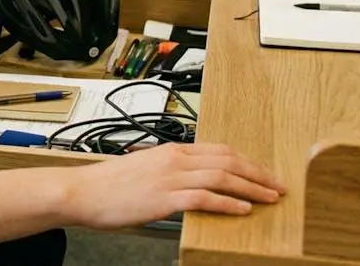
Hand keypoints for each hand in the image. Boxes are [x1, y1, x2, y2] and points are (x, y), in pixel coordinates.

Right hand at [61, 143, 284, 228]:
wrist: (82, 192)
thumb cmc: (110, 185)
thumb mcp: (145, 170)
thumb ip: (170, 172)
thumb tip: (192, 184)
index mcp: (172, 150)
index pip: (220, 150)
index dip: (248, 161)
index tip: (264, 173)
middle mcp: (175, 159)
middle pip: (228, 160)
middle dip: (258, 173)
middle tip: (278, 186)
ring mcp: (170, 177)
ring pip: (222, 176)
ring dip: (251, 188)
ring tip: (269, 198)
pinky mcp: (165, 198)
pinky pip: (204, 198)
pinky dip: (227, 203)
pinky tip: (242, 209)